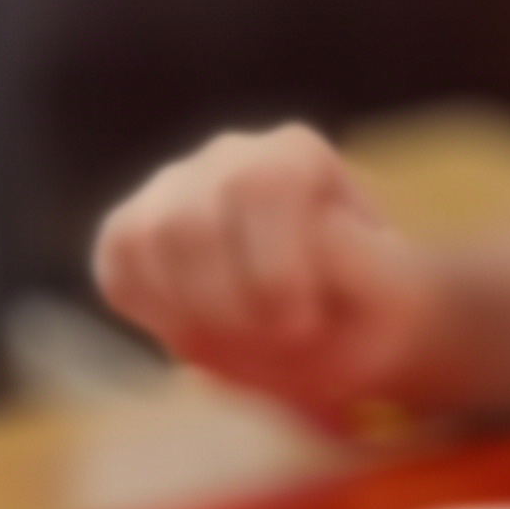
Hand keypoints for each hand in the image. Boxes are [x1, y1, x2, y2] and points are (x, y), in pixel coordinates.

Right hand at [92, 126, 452, 426]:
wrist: (335, 330)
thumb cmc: (369, 313)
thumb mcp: (391, 297)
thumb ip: (362, 264)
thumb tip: (317, 237)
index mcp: (297, 154)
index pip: (265, 187)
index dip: (275, 268)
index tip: (301, 326)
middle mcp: (228, 157)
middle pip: (192, 219)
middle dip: (228, 306)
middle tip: (270, 351)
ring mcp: (171, 190)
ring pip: (146, 241)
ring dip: (190, 317)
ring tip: (243, 354)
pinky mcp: (129, 233)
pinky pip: (118, 270)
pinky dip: (154, 318)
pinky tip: (202, 341)